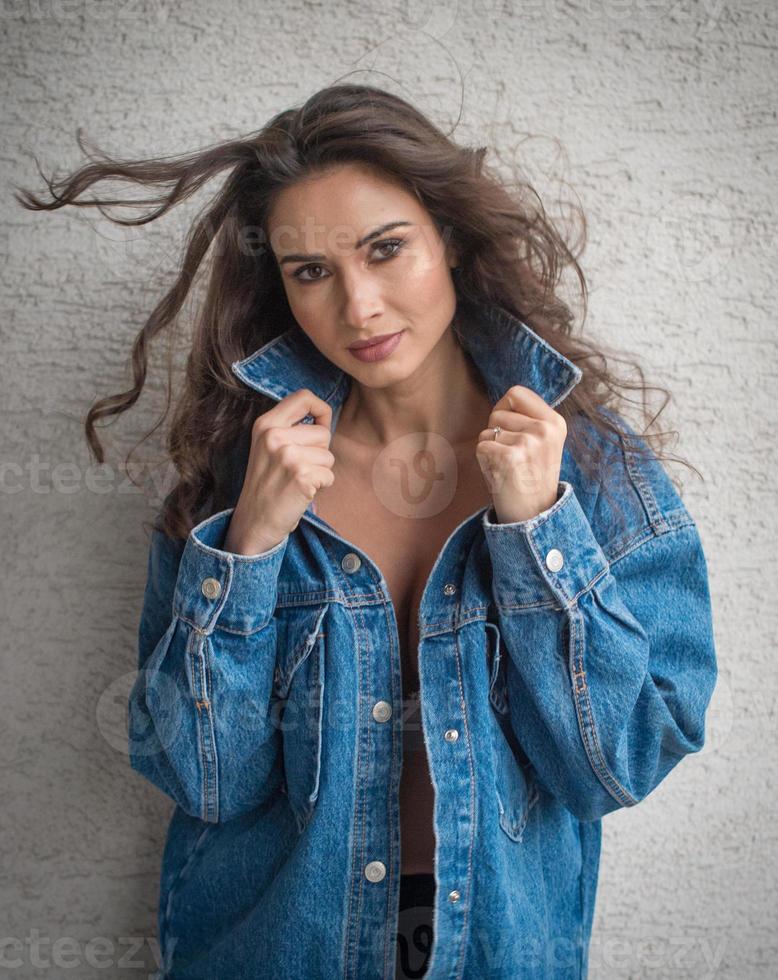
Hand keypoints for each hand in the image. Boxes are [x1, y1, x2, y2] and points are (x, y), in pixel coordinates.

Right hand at [224, 389, 335, 553]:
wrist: (254, 522)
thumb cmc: (267, 485)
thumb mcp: (268, 447)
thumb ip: (290, 428)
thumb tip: (324, 416)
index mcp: (265, 424)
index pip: (304, 396)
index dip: (321, 410)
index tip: (321, 425)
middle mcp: (274, 435)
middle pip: (323, 432)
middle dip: (319, 452)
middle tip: (296, 469)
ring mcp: (287, 455)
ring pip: (328, 455)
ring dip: (320, 471)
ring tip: (297, 481)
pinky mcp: (301, 475)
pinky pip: (329, 475)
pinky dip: (321, 486)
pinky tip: (301, 493)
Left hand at [475, 385, 566, 523]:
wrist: (535, 516)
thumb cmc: (530, 477)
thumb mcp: (542, 442)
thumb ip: (528, 419)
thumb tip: (506, 399)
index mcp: (555, 422)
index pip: (516, 393)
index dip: (504, 408)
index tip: (510, 429)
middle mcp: (545, 429)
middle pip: (498, 412)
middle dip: (496, 433)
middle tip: (511, 458)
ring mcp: (530, 442)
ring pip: (488, 432)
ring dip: (491, 450)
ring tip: (508, 468)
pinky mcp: (511, 457)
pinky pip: (482, 446)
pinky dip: (484, 462)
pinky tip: (501, 475)